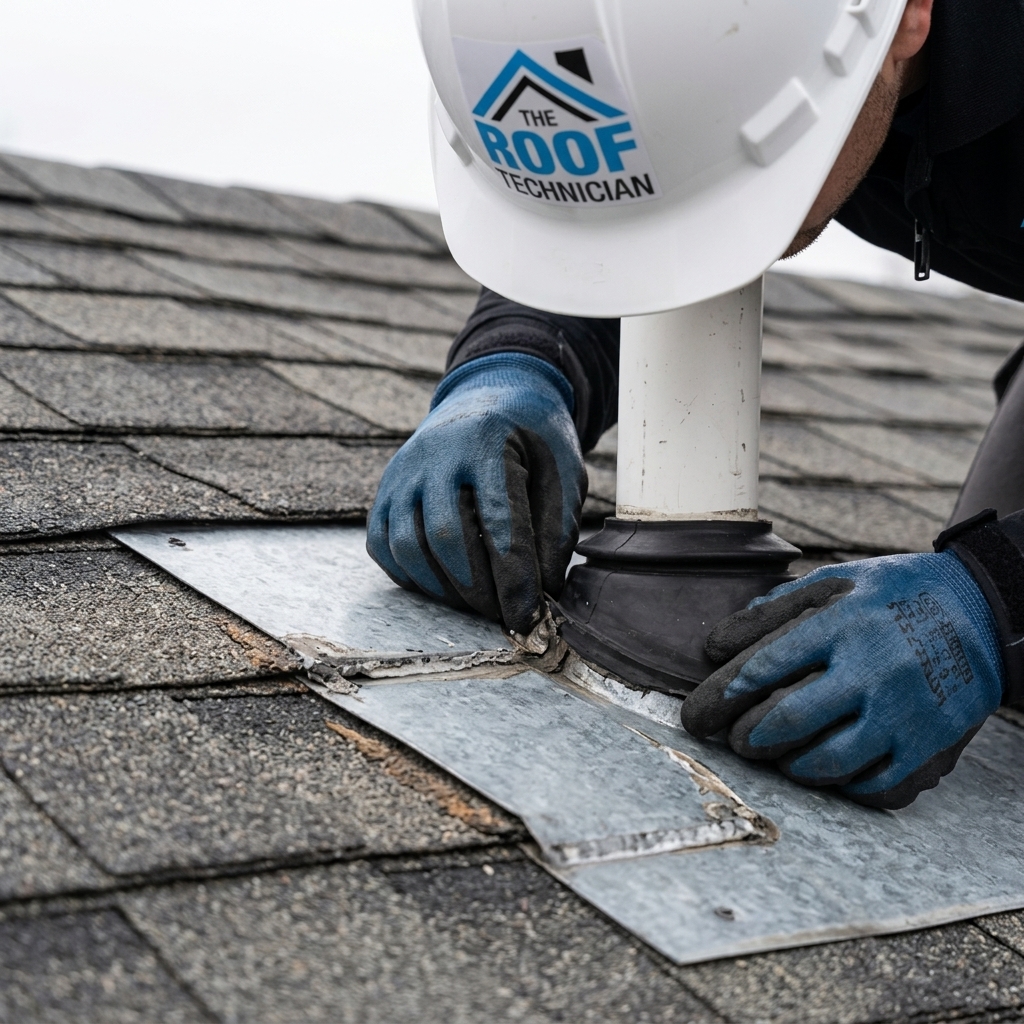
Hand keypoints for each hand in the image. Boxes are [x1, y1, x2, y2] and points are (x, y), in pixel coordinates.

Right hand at [367, 352, 585, 634]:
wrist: (490, 396)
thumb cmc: (533, 440)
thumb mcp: (563, 471)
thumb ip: (556, 529)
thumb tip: (544, 594)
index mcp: (489, 443)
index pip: (499, 523)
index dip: (514, 579)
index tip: (529, 616)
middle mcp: (437, 454)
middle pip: (445, 537)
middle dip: (475, 590)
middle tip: (501, 614)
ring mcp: (403, 471)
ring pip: (406, 545)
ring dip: (441, 589)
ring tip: (474, 603)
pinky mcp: (385, 488)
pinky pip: (382, 545)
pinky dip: (409, 576)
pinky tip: (442, 585)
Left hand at [680, 552, 1004, 808]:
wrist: (984, 611)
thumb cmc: (895, 596)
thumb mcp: (834, 582)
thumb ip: (772, 611)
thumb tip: (713, 645)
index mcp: (842, 624)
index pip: (764, 667)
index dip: (721, 696)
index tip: (697, 713)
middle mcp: (873, 670)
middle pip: (789, 721)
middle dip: (745, 737)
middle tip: (733, 739)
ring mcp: (906, 714)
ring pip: (829, 762)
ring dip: (787, 765)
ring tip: (774, 754)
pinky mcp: (931, 747)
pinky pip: (876, 787)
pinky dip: (842, 785)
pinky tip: (826, 768)